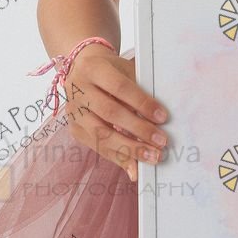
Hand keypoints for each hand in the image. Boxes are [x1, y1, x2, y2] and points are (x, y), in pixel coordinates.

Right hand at [63, 45, 169, 183]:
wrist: (81, 70)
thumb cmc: (111, 70)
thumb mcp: (125, 69)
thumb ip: (140, 89)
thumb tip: (161, 119)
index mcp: (93, 69)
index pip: (119, 87)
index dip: (141, 103)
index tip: (163, 117)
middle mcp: (78, 90)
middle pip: (109, 113)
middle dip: (138, 129)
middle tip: (161, 142)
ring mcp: (74, 112)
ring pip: (101, 135)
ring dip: (129, 149)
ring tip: (152, 156)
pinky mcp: (75, 130)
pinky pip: (97, 147)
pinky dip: (118, 158)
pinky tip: (135, 168)